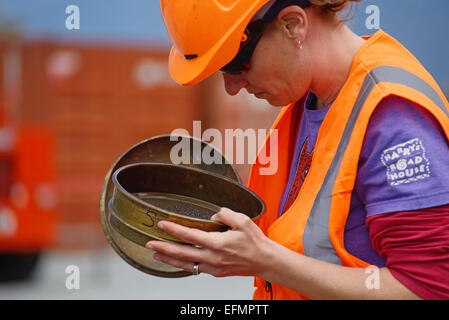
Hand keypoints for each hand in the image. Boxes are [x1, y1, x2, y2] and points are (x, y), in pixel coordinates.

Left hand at [145, 207, 271, 276]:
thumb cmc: (255, 241)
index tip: (162, 224)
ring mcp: (214, 267)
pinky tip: (177, 262)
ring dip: (169, 259)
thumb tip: (212, 215)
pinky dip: (183, 265)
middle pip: (182, 253)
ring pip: (186, 264)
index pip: (190, 235)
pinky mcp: (216, 272)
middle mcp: (213, 257)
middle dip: (163, 248)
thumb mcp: (243, 220)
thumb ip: (225, 214)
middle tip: (150, 244)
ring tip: (156, 254)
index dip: (173, 229)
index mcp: (218, 243)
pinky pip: (195, 269)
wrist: (266, 261)